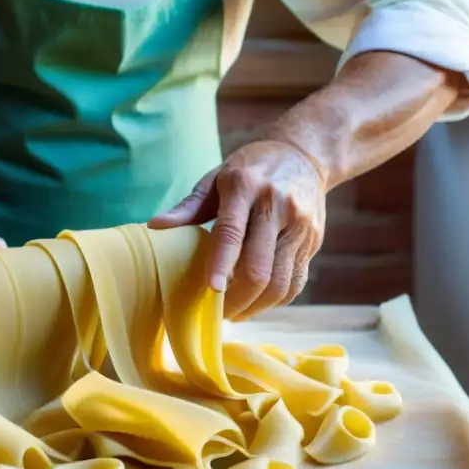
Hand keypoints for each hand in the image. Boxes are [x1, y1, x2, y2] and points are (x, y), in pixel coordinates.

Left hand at [149, 139, 325, 319]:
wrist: (303, 155)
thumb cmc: (249, 169)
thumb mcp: (216, 178)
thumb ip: (189, 206)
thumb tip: (155, 226)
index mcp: (245, 187)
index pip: (232, 232)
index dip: (221, 264)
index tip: (211, 290)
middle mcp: (276, 206)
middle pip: (259, 268)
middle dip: (237, 299)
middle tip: (220, 313)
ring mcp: (299, 226)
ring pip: (280, 282)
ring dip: (257, 307)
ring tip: (238, 313)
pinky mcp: (313, 241)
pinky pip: (296, 282)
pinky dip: (276, 300)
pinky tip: (259, 302)